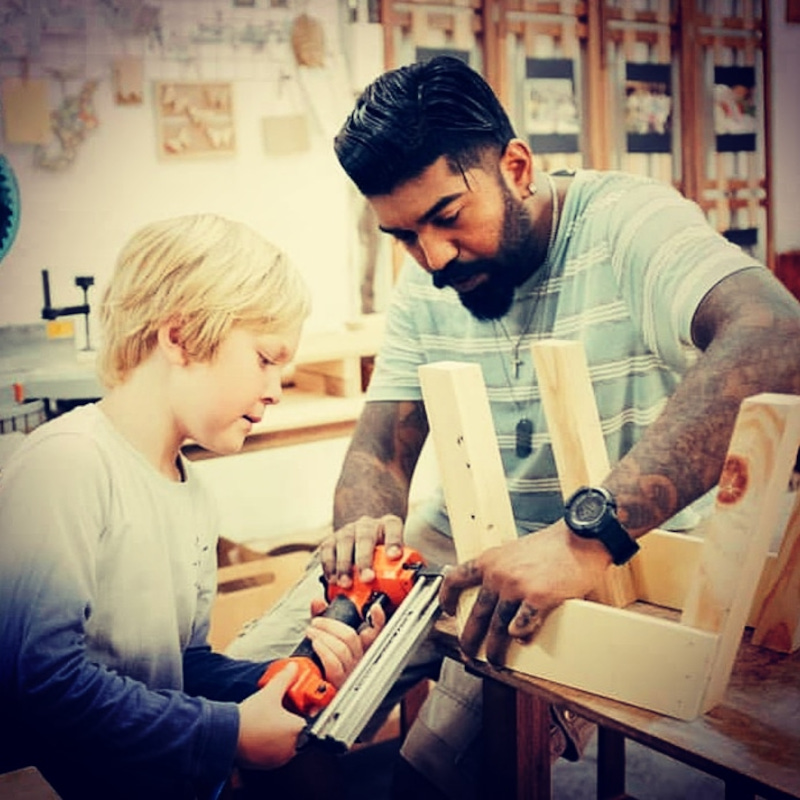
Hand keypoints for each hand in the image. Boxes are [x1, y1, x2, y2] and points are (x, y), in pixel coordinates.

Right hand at [236, 663, 304, 768]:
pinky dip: (269, 744)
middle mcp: (291, 747)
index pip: (307, 720)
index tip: (291, 708)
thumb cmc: (250, 718)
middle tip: (277, 713)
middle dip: (288, 722)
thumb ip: (284, 678)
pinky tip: (261, 734)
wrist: (227, 735)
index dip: (299, 711)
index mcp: (297, 730)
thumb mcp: (270, 692)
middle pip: (297, 732)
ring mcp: (279, 758)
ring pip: (285, 744)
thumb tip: (293, 668)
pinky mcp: (266, 765)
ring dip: (279, 734)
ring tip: (267, 723)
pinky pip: (273, 753)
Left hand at [306, 598, 386, 687]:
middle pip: (350, 636)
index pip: (377, 631)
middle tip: (316, 622)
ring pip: (341, 649)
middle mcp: (358, 659)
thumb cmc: (323, 664)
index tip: (374, 608)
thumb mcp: (325, 636)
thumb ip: (322, 616)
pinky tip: (315, 645)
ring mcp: (350, 672)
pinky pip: (334, 664)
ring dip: (323, 637)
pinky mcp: (339, 683)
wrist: (315, 692)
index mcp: (360, 647)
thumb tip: (317, 602)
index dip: (379, 619)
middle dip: (330, 625)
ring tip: (311, 632)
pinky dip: (323, 651)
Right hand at [319, 515, 403, 586]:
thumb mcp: (395, 553)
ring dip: (344, 565)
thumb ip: (400, 569)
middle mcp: (367, 525)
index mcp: (388, 525)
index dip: (394, 541)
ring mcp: (348, 530)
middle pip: (366, 537)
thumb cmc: (382, 548)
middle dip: (365, 560)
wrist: (366, 533)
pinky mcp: (332, 538)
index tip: (395, 556)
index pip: (393, 526)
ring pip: (345, 542)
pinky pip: (327, 550)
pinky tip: (333, 579)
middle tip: (367, 579)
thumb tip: (404, 591)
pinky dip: (329, 566)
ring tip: (346, 584)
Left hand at [439, 521, 610, 664]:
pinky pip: (523, 625)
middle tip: (468, 651)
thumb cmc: (552, 545)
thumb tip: (495, 596)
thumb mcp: (514, 551)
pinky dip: (521, 636)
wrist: (579, 538)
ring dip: (495, 648)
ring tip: (495, 659)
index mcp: (490, 560)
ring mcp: (517, 587)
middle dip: (470, 638)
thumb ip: (502, 570)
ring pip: (498, 626)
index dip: (447, 597)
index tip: (448, 610)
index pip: (456, 578)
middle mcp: (499, 574)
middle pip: (477, 614)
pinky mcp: (538, 598)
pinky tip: (521, 640)